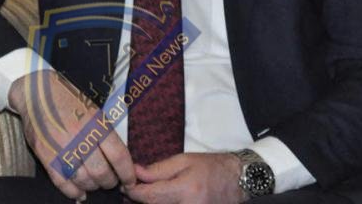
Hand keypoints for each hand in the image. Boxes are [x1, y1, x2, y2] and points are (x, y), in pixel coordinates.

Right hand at [8, 69, 135, 199]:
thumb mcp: (93, 110)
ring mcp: (62, 146)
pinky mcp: (46, 154)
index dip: (127, 173)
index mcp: (95, 123)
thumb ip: (105, 134)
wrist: (36, 92)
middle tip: (109, 181)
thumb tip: (119, 161)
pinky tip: (78, 193)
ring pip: (83, 180)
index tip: (129, 181)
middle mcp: (80, 136)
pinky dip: (72, 192)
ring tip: (93, 184)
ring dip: (91, 187)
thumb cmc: (68, 99)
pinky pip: (62, 182)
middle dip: (109, 182)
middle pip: (101, 172)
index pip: (118, 156)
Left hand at [122, 152, 246, 203]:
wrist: (238, 180)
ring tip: (143, 196)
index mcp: (186, 190)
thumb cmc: (210, 167)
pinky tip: (157, 201)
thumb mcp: (184, 161)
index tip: (124, 185)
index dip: (133, 192)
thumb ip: (158, 170)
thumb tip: (135, 173)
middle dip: (138, 201)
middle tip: (128, 191)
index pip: (150, 197)